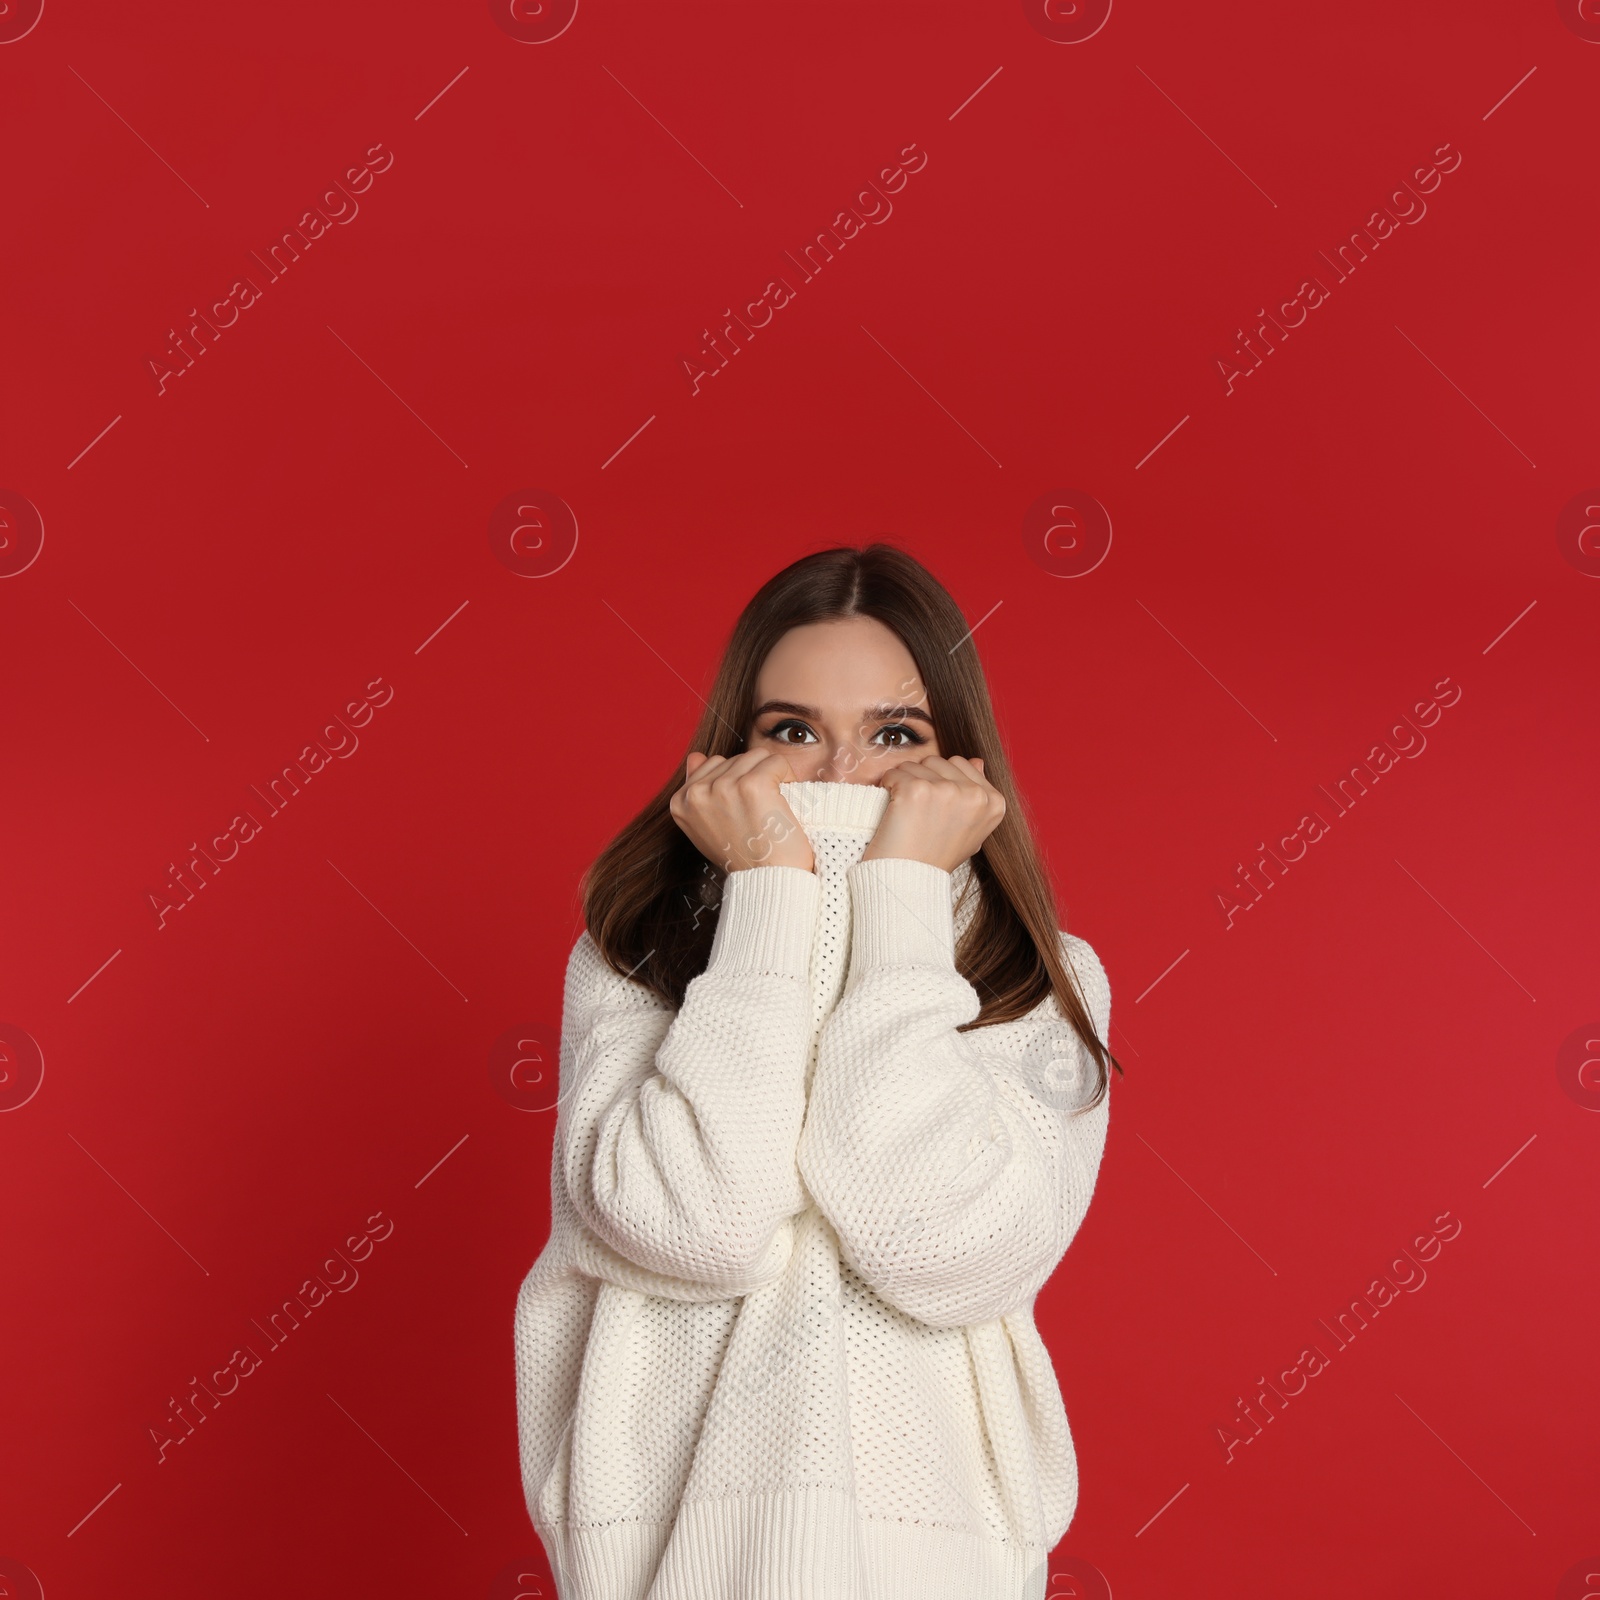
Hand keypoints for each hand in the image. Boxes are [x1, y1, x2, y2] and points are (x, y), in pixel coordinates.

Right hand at [669, 750, 814, 872]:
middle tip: (758, 815)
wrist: (768, 882)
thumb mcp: (707, 826)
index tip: (741, 813)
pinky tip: (781, 805)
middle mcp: (697, 793)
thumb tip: (695, 757)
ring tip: (769, 809)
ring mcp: (724, 787)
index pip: (713, 764)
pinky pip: (777, 762)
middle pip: (736, 758)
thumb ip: (698, 791)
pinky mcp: (753, 785)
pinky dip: (787, 778)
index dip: (736, 784)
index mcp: (680, 802)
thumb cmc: (743, 856)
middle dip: (753, 779)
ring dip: (772, 777)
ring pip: (758, 756)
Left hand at [860, 755, 1003, 871]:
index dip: (941, 782)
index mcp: (994, 802)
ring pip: (914, 764)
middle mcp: (975, 795)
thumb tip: (977, 761)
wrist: (910, 880)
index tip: (935, 809)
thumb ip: (976, 795)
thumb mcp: (969, 828)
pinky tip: (894, 812)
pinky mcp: (917, 790)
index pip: (960, 763)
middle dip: (922, 779)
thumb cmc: (935, 856)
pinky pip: (893, 773)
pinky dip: (886, 788)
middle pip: (936, 760)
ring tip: (907, 814)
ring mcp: (947, 791)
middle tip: (919, 813)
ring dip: (903, 784)